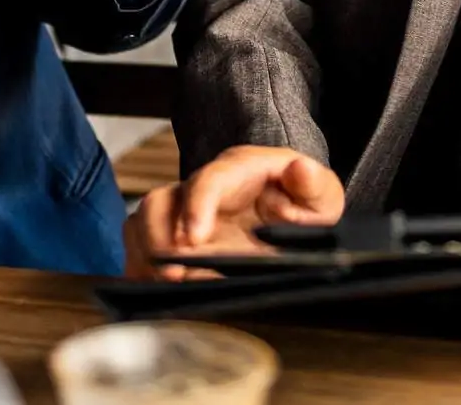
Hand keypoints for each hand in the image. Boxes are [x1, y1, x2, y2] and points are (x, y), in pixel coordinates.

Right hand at [123, 146, 345, 280]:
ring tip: (167, 285)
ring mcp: (182, 212)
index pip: (208, 180)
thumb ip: (313, 185)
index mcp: (237, 171)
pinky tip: (158, 291)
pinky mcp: (173, 237)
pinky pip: (141, 250)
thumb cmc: (301, 199)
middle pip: (160, 202)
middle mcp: (202, 188)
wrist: (289, 207)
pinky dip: (142, 271)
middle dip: (159, 238)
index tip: (193, 239)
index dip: (196, 207)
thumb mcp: (320, 193)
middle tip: (174, 274)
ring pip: (142, 224)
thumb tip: (300, 170)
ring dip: (147, 257)